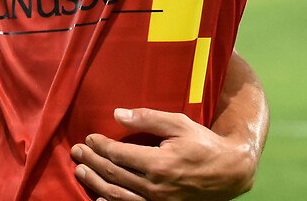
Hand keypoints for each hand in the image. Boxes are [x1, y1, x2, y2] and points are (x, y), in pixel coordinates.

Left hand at [71, 108, 256, 199]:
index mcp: (159, 163)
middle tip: (77, 152)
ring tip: (81, 172)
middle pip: (114, 174)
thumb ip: (147, 119)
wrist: (230, 172)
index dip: (99, 147)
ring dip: (95, 182)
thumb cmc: (203, 143)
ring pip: (118, 195)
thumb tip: (117, 114)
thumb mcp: (178, 124)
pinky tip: (98, 197)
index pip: (118, 155)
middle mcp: (156, 186)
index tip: (88, 138)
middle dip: (92, 162)